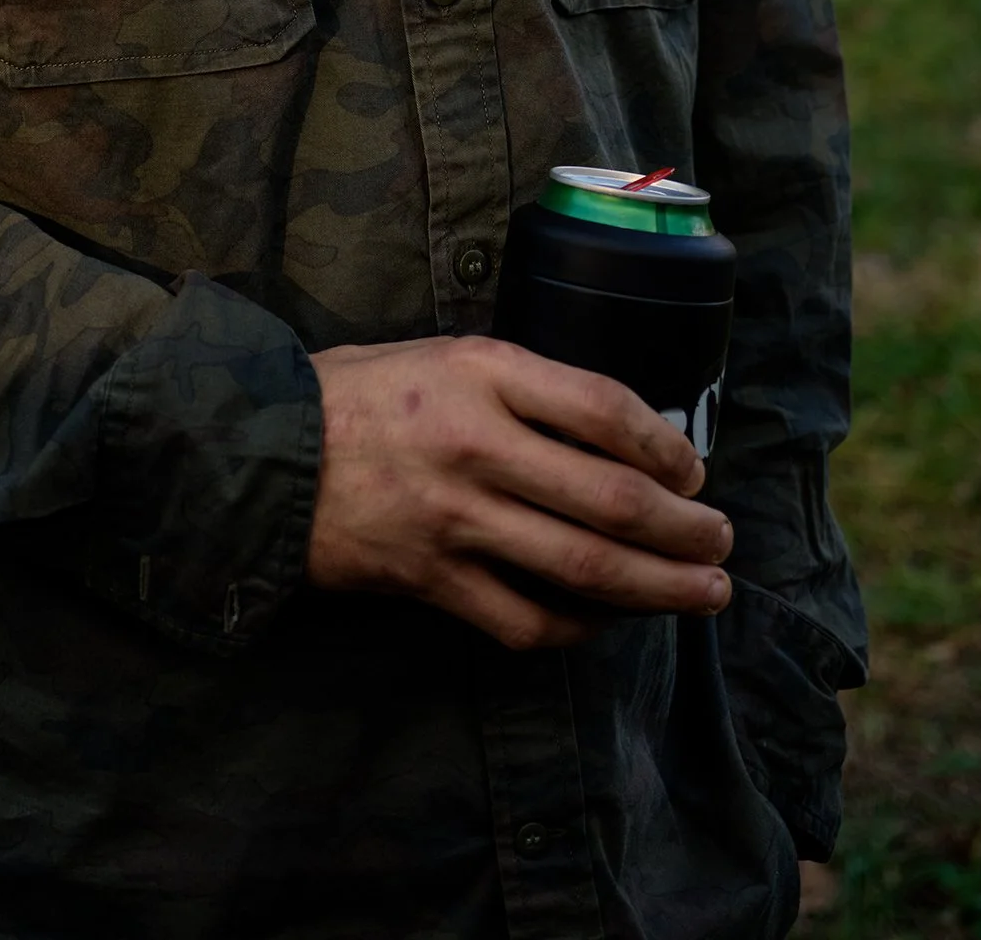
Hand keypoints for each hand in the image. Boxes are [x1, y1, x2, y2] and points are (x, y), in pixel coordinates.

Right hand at [304, 334, 733, 651]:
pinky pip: (526, 619)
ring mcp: (454, 518)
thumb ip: (521, 386)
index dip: (667, 445)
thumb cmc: (358, 392)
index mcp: (483, 369)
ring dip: (660, 588)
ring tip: (703, 593)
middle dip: (686, 530)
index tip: (694, 469)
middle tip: (722, 543)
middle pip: (612, 500)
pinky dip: (578, 627)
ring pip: (584, 568)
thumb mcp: (444, 353)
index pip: (605, 409)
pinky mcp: (430, 579)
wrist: (258, 450)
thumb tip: (616, 430)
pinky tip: (605, 621)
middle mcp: (476, 442)